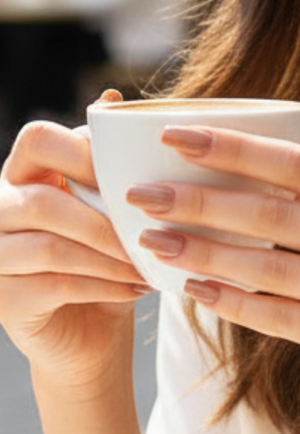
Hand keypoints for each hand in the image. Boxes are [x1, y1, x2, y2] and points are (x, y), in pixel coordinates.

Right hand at [0, 97, 149, 390]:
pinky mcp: (3, 299)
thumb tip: (112, 99)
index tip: (139, 181)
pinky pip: (57, 285)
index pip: (39, 141)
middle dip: (106, 221)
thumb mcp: (114, 212)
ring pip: (50, 246)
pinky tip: (139, 288)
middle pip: (43, 200)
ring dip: (110, 257)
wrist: (94, 335)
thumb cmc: (109, 263)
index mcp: (25, 177)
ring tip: (151, 265)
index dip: (88, 155)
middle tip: (152, 235)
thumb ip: (108, 165)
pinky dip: (106, 286)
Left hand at [129, 126, 299, 433]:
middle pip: (272, 212)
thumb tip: (265, 193)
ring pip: (267, 266)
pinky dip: (233, 303)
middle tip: (141, 194)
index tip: (176, 134)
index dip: (233, 147)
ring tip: (153, 241)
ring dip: (202, 252)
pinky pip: (281, 318)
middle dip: (198, 199)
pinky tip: (197, 290)